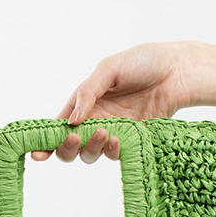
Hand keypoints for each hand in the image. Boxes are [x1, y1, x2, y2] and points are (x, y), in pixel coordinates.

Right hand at [30, 41, 192, 161]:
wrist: (179, 71)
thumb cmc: (144, 62)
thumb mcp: (109, 69)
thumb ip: (87, 93)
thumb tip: (71, 121)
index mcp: (83, 101)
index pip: (58, 124)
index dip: (45, 140)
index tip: (36, 154)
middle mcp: (95, 119)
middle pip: (70, 146)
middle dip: (66, 148)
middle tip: (74, 138)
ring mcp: (113, 131)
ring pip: (90, 154)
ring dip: (91, 148)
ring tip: (104, 132)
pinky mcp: (132, 140)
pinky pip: (115, 154)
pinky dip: (112, 151)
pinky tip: (118, 138)